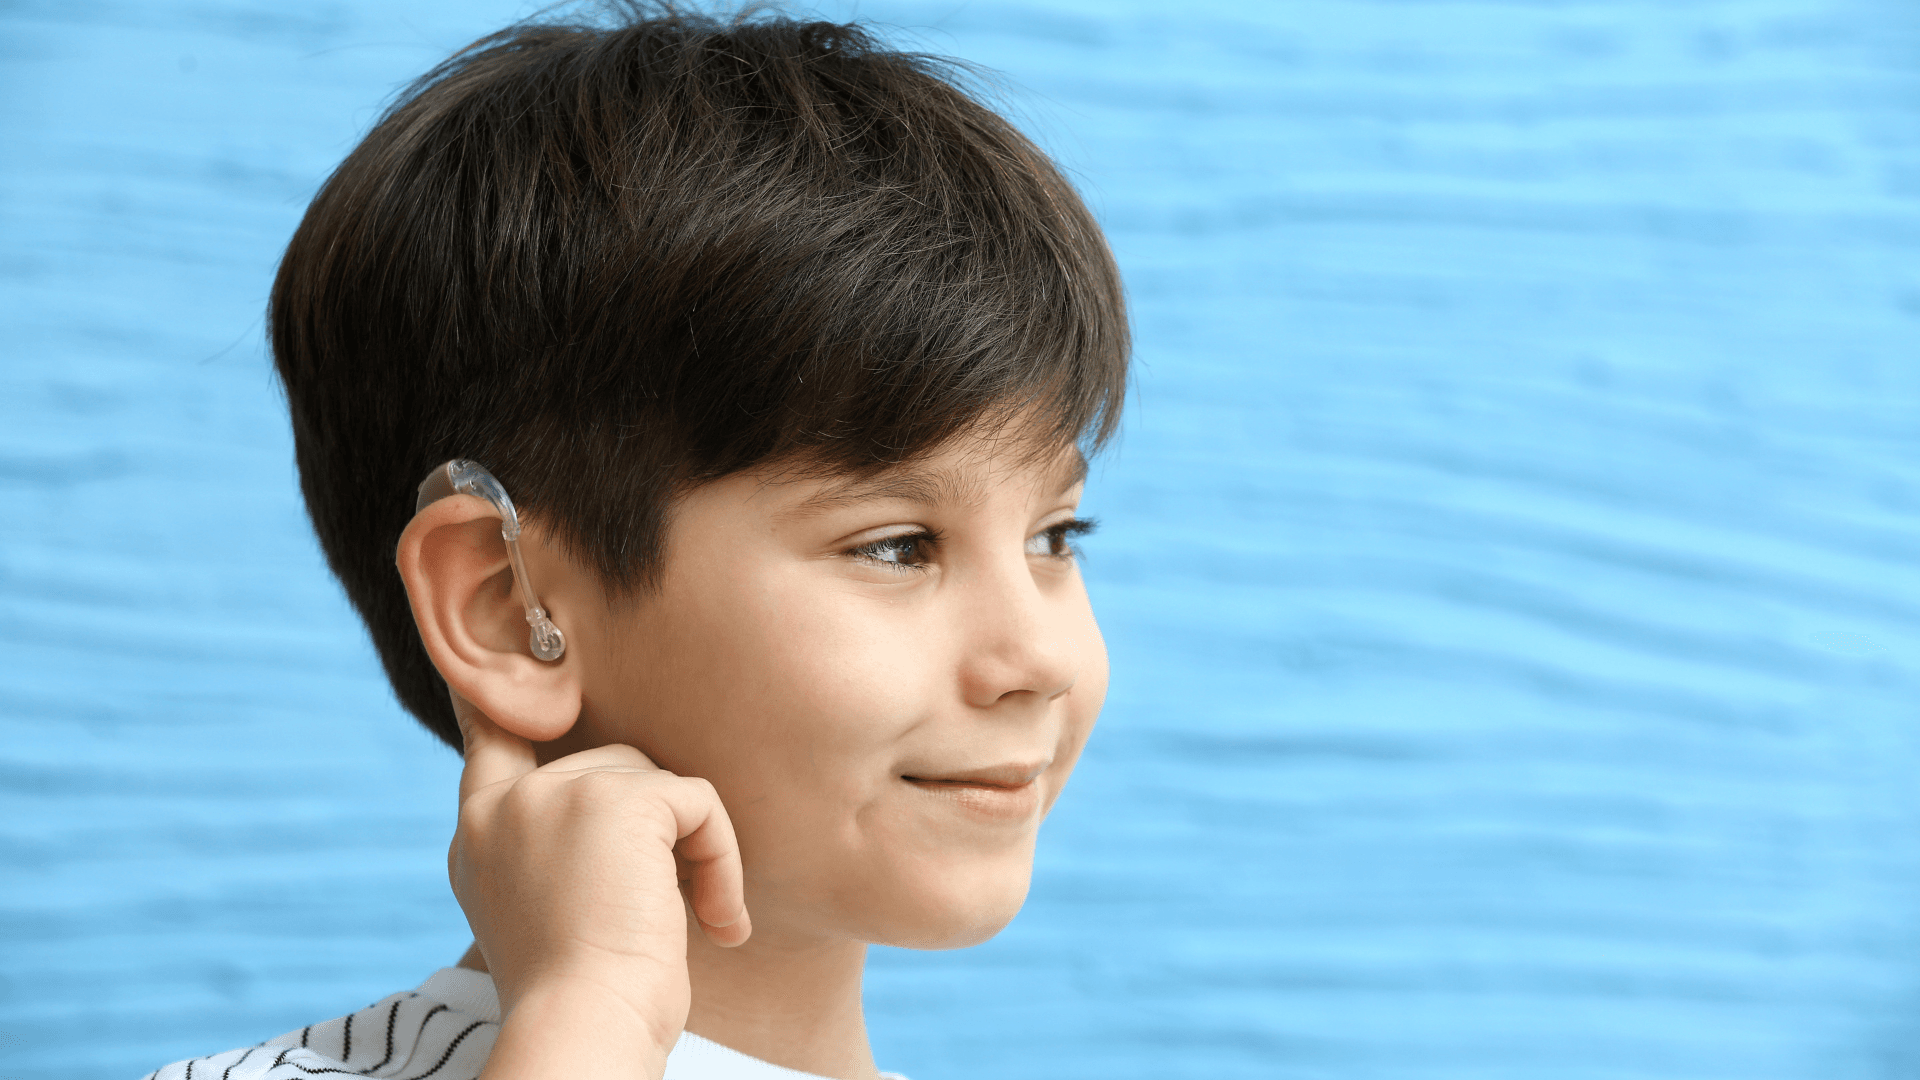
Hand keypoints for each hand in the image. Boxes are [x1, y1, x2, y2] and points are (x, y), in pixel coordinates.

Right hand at [447, 694, 749, 1079]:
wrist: (584, 1027)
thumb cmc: (584, 997)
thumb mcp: (550, 909)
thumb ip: (561, 844)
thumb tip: (634, 806)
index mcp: (480, 835)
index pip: (491, 736)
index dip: (508, 694)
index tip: (517, 644)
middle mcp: (506, 806)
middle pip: (612, 765)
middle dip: (659, 828)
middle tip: (671, 910)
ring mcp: (557, 794)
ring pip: (660, 784)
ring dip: (695, 853)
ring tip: (695, 922)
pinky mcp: (617, 799)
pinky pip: (698, 803)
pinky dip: (722, 861)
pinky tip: (718, 923)